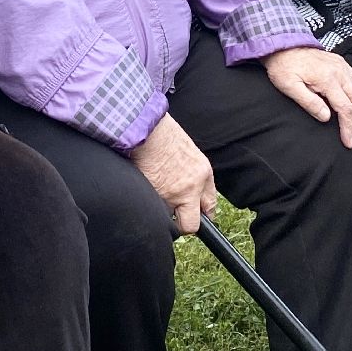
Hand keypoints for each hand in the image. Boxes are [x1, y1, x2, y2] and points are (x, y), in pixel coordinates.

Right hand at [130, 114, 215, 235]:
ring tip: (151, 195)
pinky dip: (147, 204)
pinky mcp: (155, 195)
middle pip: (192, 225)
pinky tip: (142, 190)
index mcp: (203, 172)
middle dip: (182, 224)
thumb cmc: (163, 132)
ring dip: (160, 212)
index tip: (195, 216)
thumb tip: (184, 184)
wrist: (147, 127)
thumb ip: (190, 171)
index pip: (209, 205)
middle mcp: (192, 187)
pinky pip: (152, 210)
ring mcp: (173, 194)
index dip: (201, 214)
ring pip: (168, 219)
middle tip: (173, 218)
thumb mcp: (187, 149)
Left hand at [264, 46, 351, 148]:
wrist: (283, 44)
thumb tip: (326, 118)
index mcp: (327, 79)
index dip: (349, 128)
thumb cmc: (283, 67)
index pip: (345, 108)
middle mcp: (340, 72)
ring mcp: (343, 67)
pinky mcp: (342, 65)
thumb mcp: (289, 86)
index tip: (349, 143)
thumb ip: (309, 102)